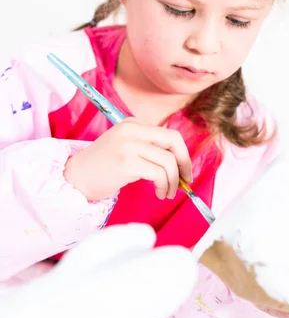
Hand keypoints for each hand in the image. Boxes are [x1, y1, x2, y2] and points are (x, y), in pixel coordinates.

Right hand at [64, 117, 192, 201]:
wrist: (74, 178)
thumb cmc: (101, 168)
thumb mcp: (125, 147)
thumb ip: (147, 147)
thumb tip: (179, 161)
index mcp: (133, 124)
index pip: (170, 134)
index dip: (182, 153)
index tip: (184, 170)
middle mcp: (132, 129)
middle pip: (174, 140)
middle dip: (184, 162)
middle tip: (185, 180)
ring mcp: (129, 144)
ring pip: (168, 161)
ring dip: (173, 181)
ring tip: (167, 193)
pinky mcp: (127, 162)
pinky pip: (159, 173)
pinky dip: (164, 185)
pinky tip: (159, 193)